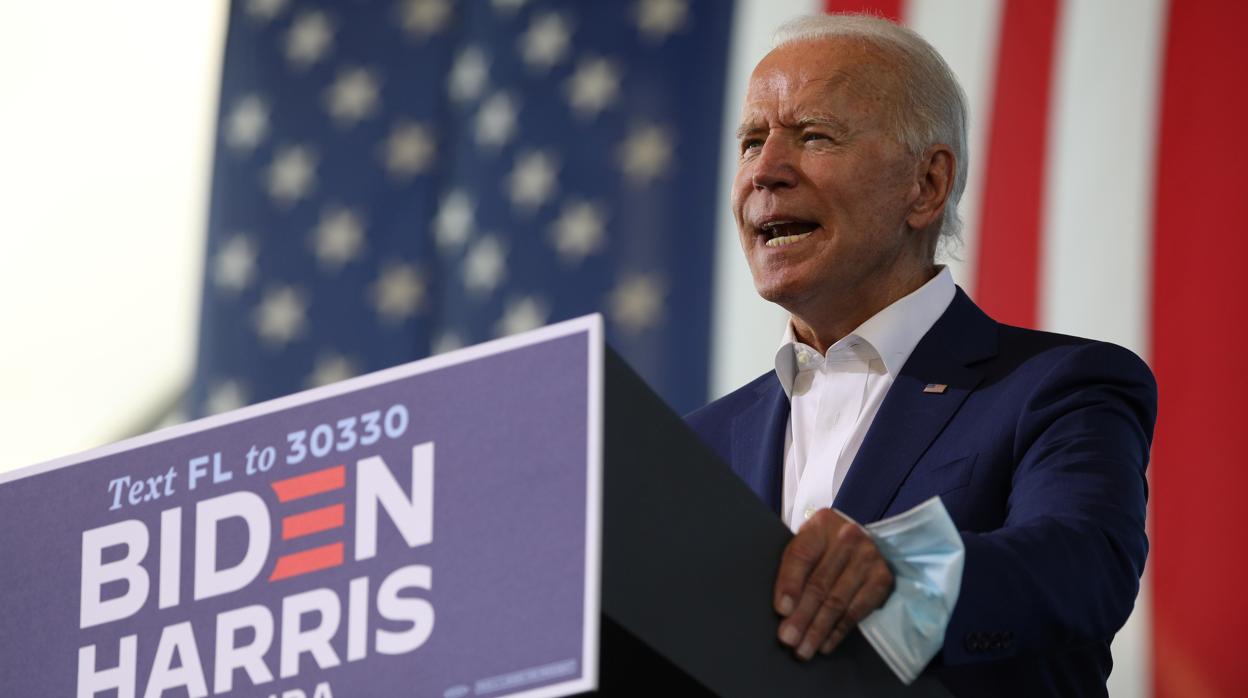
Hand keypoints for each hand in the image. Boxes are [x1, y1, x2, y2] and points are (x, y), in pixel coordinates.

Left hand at [774, 508, 893, 659]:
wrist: (856, 540)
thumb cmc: (821, 547)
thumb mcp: (803, 546)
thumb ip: (792, 569)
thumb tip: (784, 610)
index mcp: (821, 524)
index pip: (802, 556)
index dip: (790, 584)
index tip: (781, 611)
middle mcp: (848, 538)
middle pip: (820, 583)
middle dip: (802, 616)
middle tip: (788, 639)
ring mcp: (868, 558)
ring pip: (838, 601)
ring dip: (818, 630)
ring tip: (803, 649)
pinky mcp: (882, 578)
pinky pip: (857, 611)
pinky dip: (838, 631)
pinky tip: (825, 645)